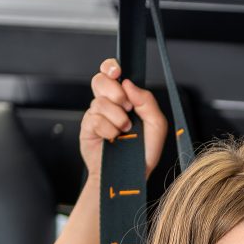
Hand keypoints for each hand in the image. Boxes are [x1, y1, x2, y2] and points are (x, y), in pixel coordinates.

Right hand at [79, 59, 167, 183]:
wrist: (130, 176)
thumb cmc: (143, 153)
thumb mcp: (156, 126)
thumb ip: (148, 102)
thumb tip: (129, 84)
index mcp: (125, 99)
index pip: (111, 73)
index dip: (110, 67)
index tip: (116, 71)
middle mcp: (109, 104)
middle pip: (100, 80)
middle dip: (114, 91)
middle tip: (126, 107)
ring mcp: (96, 115)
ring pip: (100, 101)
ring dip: (117, 117)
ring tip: (124, 130)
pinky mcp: (87, 128)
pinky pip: (95, 119)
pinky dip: (109, 130)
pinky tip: (114, 139)